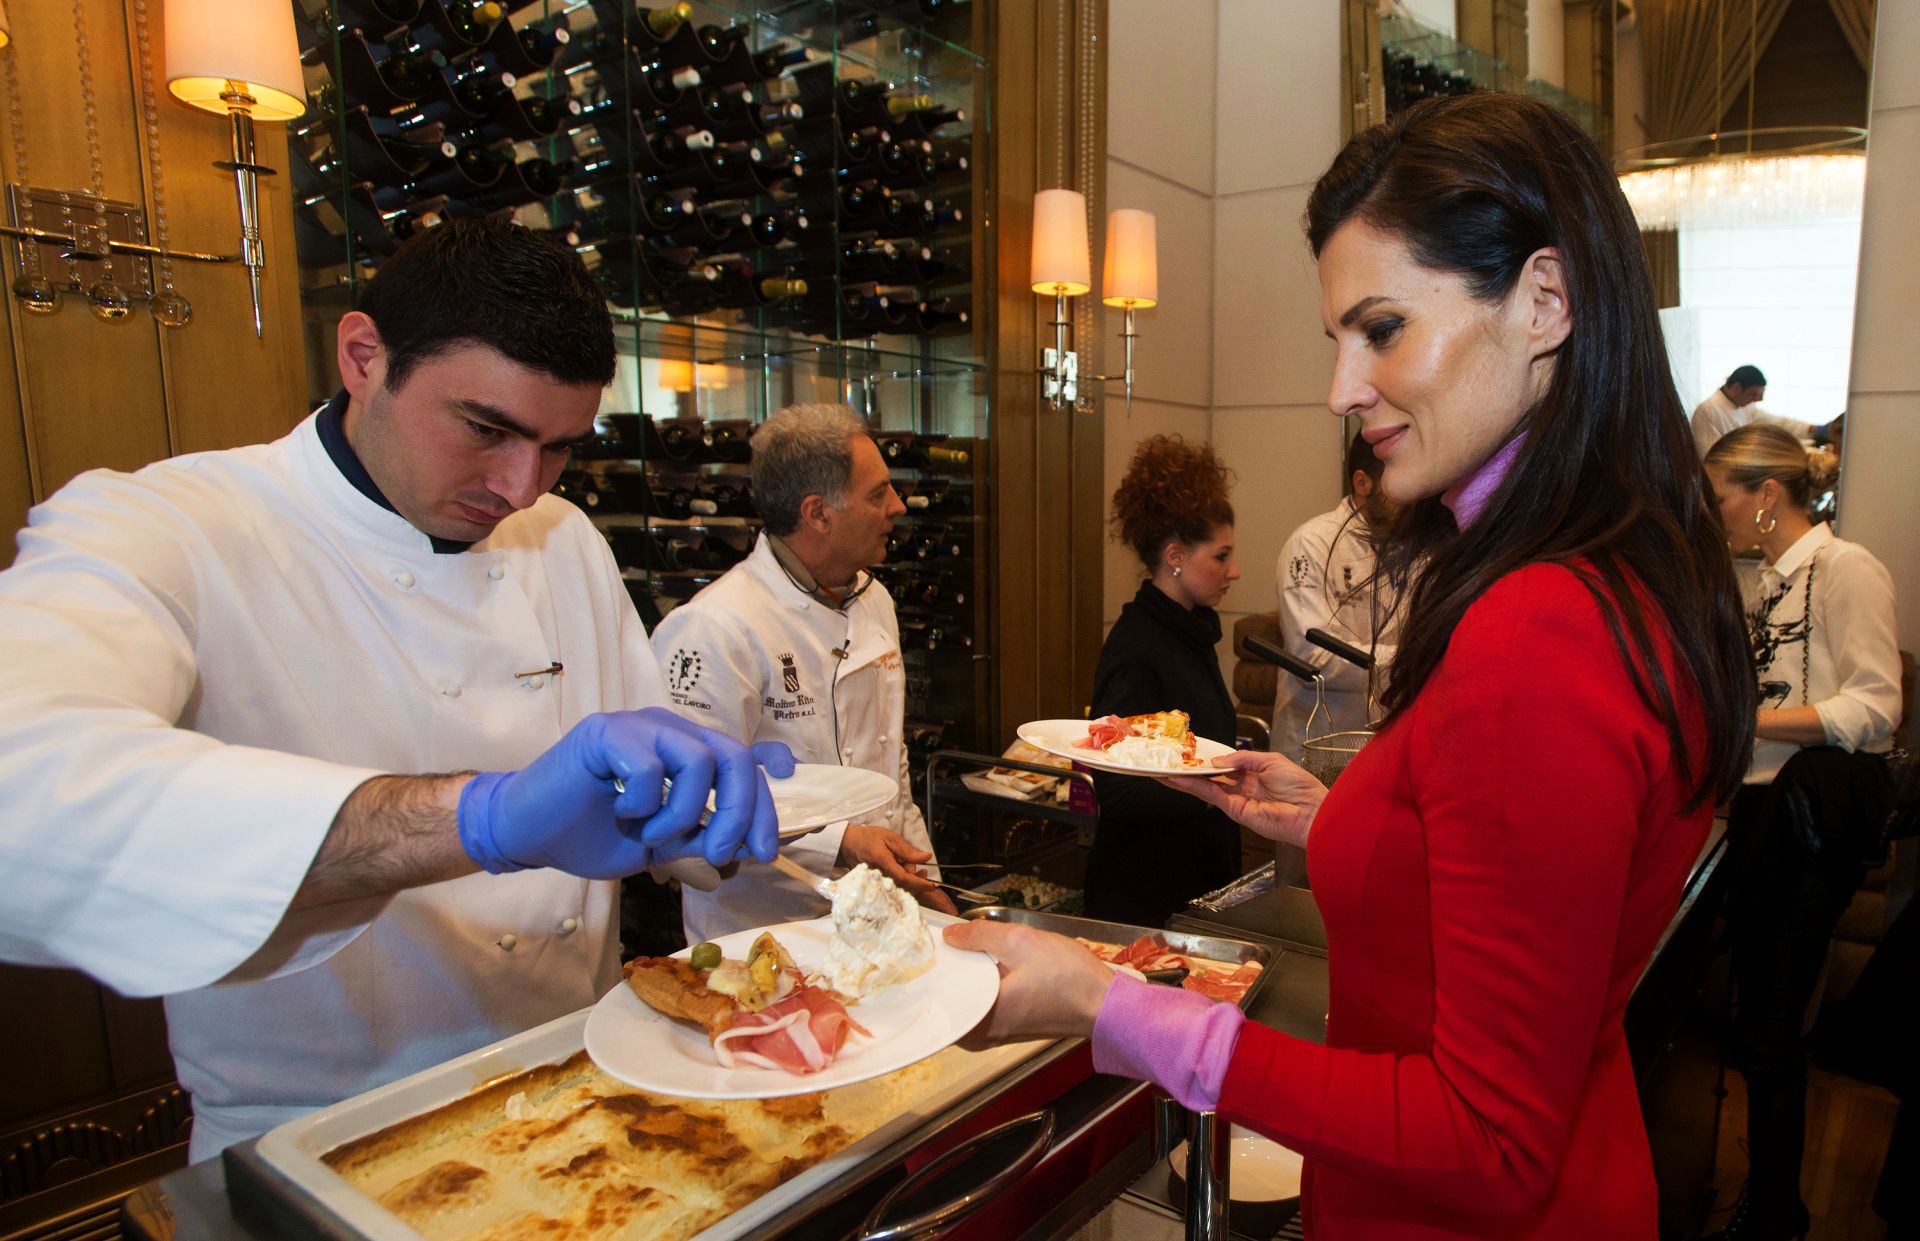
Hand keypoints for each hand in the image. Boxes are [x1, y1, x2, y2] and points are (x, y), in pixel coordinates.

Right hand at [457, 708, 797, 876]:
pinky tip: (622, 812)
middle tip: (721, 853)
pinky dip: (645, 802)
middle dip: (739, 811)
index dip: (769, 784)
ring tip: (652, 834)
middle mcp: (669, 730)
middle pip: (733, 756)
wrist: (528, 832)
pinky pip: (650, 766)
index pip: (743, 759)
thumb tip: (751, 846)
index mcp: (685, 750)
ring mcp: (638, 725)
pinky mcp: (607, 732)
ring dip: (683, 813)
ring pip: (698, 759)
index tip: (781, 811)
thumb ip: (702, 837)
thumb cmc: (592, 834)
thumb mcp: (660, 844)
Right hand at [836, 824, 957, 915]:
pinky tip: (900, 867)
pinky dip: (901, 878)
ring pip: (899, 885)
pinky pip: (893, 885)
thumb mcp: (889, 837)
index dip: (919, 884)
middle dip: (913, 874)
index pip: (904, 878)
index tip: (932, 886)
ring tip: (905, 861)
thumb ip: (908, 850)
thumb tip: (926, 857)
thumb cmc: (867, 838)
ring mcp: (876, 881)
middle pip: (904, 884)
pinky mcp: (876, 883)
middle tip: (914, 860)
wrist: (848, 844)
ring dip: (908, 876)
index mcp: (882, 862)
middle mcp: (879, 875)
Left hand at [941, 921, 1114, 1048]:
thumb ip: (979, 935)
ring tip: (972, 947)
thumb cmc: (1068, 979)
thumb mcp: (1020, 942)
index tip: (933, 942)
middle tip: (952, 939)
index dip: (936, 964)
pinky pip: (985, 1003)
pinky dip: (985, 983)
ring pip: (968, 999)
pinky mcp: (1010, 1027)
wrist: (1106, 1003)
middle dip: (952, 968)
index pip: (937, 995)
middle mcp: (981, 1037)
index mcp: (978, 1023)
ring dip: (971, 974)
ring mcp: (996, 1034)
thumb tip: (951, 934)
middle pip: (951, 997)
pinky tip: (992, 963)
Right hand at [1160, 749, 1325, 848]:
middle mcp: (1241, 785)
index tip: (1189, 748)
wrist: (1310, 811)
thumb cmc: (1298, 785)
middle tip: (1169, 759)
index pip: (1224, 763)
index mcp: (1252, 771)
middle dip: (1190, 768)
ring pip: (1204, 786)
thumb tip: (1216, 762)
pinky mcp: (1234, 810)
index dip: (1207, 757)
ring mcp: (1236, 798)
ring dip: (1183, 778)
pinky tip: (1177, 779)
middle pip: (1210, 775)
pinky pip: (1210, 795)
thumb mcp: (1270, 760)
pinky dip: (1192, 787)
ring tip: (1163, 770)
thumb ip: (1242, 758)